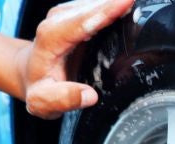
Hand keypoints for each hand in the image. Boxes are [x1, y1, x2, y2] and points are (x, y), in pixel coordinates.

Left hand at [15, 0, 133, 118]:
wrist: (29, 70)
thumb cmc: (38, 86)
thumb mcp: (42, 102)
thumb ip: (62, 99)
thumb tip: (89, 95)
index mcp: (52, 37)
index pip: (83, 21)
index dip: (106, 11)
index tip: (127, 2)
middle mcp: (59, 18)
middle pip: (95, 6)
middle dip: (120, 5)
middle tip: (145, 11)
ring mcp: (68, 11)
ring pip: (99, 2)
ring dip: (120, 6)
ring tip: (141, 13)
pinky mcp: (78, 10)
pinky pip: (100, 5)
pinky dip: (116, 8)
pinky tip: (130, 14)